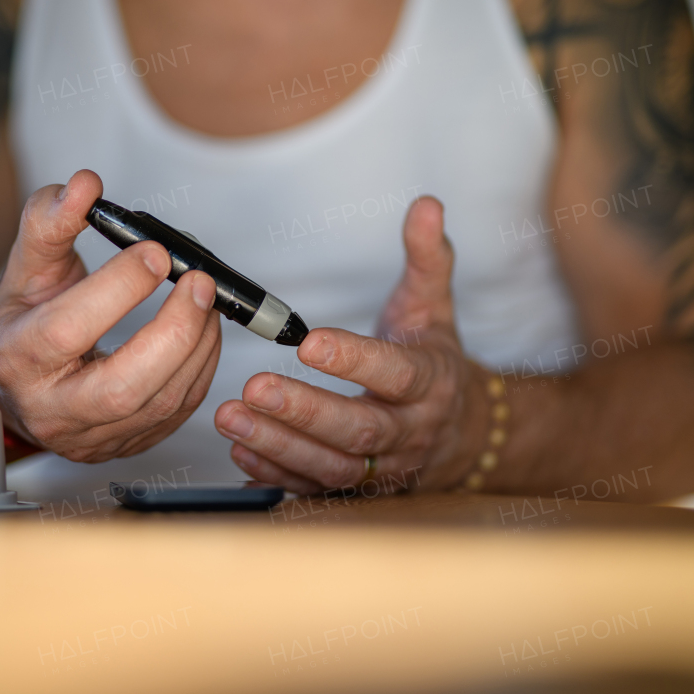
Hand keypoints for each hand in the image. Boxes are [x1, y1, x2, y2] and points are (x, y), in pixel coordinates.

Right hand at [0, 169, 221, 461]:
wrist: (17, 383)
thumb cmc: (25, 318)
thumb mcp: (26, 264)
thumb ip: (51, 219)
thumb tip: (86, 184)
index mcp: (17, 358)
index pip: (67, 330)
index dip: (117, 290)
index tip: (156, 252)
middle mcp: (51, 409)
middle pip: (123, 387)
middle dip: (174, 332)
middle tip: (199, 282)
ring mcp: (92, 437)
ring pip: (160, 403)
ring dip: (198, 345)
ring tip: (205, 298)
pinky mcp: (126, 444)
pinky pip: (177, 412)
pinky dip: (201, 366)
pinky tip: (203, 330)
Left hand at [214, 197, 486, 493]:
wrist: (461, 433)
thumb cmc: (434, 360)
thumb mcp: (434, 305)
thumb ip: (427, 257)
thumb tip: (426, 206)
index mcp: (430, 382)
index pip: (395, 372)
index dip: (354, 358)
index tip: (308, 341)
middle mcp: (409, 431)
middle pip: (358, 428)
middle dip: (304, 410)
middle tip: (253, 386)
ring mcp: (383, 466)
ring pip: (332, 465)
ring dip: (278, 444)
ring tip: (232, 416)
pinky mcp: (357, 488)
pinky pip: (315, 488)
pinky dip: (276, 474)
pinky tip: (241, 450)